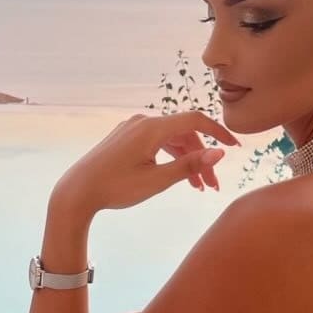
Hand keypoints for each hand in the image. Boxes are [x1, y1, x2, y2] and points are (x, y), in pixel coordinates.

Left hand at [51, 111, 239, 219]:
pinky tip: (179, 178)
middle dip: (202, 158)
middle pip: (185, 134)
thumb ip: (190, 165)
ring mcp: (133, 129)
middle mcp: (143, 122)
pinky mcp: (126, 138)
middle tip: (214, 185)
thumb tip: (220, 153)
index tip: (235, 147)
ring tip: (199, 187)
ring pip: (172, 141)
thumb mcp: (157, 180)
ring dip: (188, 161)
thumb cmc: (115, 187)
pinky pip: (157, 143)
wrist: (77, 192)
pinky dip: (171, 158)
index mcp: (152, 128)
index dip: (219, 132)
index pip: (196, 120)